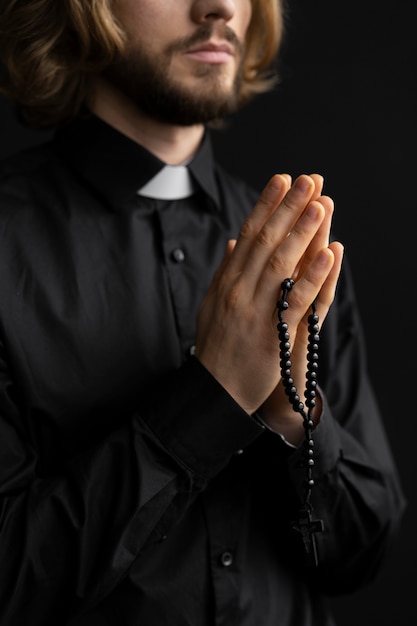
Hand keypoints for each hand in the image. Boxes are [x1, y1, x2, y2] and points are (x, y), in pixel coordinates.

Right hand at [195, 174, 343, 422]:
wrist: (214, 390)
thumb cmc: (216, 347)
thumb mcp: (211, 304)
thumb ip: (225, 271)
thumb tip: (234, 241)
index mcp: (227, 281)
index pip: (248, 234)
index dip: (266, 205)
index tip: (281, 180)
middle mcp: (239, 290)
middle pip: (266, 241)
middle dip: (287, 208)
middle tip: (307, 179)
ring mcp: (255, 310)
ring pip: (281, 264)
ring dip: (302, 232)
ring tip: (320, 204)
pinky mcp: (273, 333)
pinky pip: (295, 300)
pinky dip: (312, 275)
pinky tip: (329, 253)